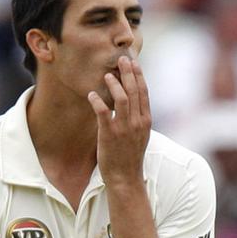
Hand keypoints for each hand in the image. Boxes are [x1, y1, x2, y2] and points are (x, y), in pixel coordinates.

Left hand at [88, 55, 150, 186]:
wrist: (125, 178)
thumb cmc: (130, 157)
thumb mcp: (140, 136)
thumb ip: (138, 118)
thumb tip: (133, 103)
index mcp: (145, 121)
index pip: (144, 92)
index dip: (138, 75)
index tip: (134, 62)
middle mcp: (137, 122)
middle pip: (134, 91)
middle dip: (128, 72)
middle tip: (120, 59)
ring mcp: (124, 128)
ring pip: (121, 98)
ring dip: (114, 84)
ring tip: (107, 75)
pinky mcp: (110, 134)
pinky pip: (103, 112)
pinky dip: (97, 101)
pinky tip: (91, 95)